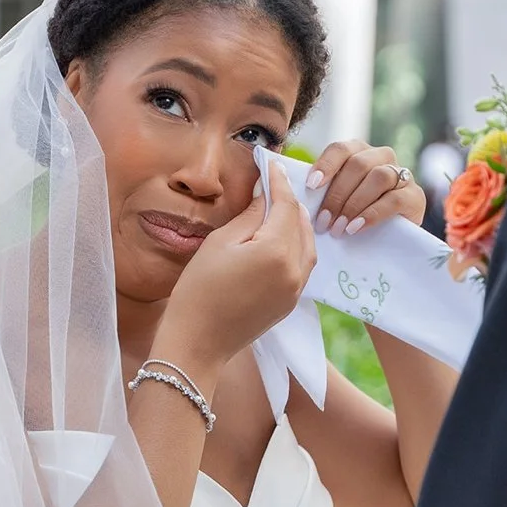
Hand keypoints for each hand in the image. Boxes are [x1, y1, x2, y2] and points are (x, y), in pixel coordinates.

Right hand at [160, 163, 316, 367]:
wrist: (197, 343)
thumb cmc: (199, 290)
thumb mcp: (220, 243)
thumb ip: (250, 216)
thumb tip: (265, 195)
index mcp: (277, 251)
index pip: (285, 205)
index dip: (279, 182)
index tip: (271, 164)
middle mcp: (295, 270)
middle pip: (301, 224)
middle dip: (291, 201)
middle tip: (276, 182)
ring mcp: (296, 289)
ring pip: (308, 245)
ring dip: (298, 224)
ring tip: (282, 208)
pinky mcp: (291, 303)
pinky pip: (303, 265)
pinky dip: (298, 246)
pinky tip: (283, 238)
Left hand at [307, 140, 425, 236]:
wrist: (390, 240)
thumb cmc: (354, 216)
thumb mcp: (336, 199)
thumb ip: (322, 190)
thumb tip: (293, 192)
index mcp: (359, 152)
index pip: (340, 148)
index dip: (325, 165)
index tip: (311, 186)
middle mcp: (382, 157)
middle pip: (358, 164)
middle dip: (337, 194)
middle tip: (323, 221)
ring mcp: (402, 175)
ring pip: (378, 177)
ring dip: (354, 204)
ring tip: (339, 228)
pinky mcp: (415, 196)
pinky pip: (394, 198)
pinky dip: (372, 213)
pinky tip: (356, 228)